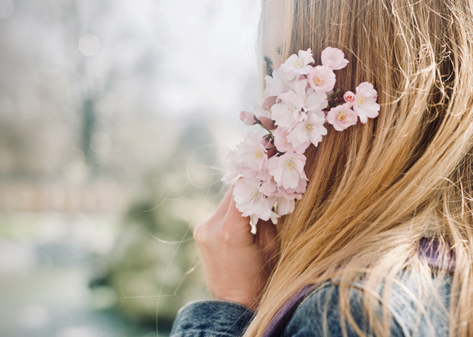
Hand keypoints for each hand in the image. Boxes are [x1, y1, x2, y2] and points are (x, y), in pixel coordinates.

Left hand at [193, 184, 277, 308]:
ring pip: (226, 200)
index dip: (257, 176)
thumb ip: (267, 215)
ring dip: (242, 196)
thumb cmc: (260, 279)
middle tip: (268, 177)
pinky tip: (247, 211)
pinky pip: (221, 211)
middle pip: (233, 191)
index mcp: (230, 230)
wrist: (234, 305)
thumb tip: (269, 190)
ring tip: (260, 195)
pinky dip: (234, 208)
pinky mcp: (201, 232)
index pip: (242, 188)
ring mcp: (203, 229)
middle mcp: (211, 226)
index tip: (270, 166)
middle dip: (251, 184)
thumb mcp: (271, 246)